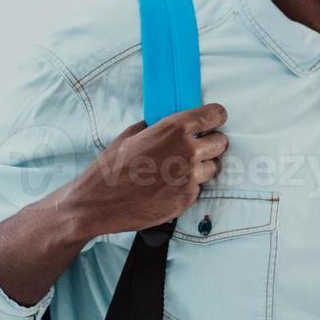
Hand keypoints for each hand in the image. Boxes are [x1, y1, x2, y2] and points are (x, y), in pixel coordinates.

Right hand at [62, 104, 228, 235]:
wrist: (97, 204)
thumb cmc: (111, 168)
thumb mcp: (131, 135)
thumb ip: (157, 125)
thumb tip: (172, 120)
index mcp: (175, 129)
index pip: (216, 115)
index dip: (215, 118)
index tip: (213, 121)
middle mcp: (188, 150)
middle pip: (221, 142)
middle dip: (211, 144)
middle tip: (196, 148)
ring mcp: (190, 176)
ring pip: (213, 167)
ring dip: (202, 167)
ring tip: (179, 170)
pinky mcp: (187, 198)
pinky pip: (199, 187)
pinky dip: (189, 186)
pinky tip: (168, 187)